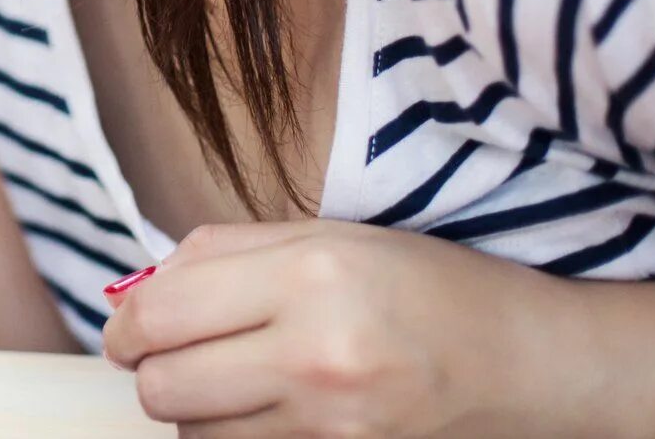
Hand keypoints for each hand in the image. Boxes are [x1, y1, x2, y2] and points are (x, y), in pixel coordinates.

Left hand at [102, 220, 585, 436]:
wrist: (530, 361)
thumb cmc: (424, 285)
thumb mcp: (324, 235)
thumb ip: (217, 256)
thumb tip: (135, 291)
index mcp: (307, 275)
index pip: (159, 317)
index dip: (123, 328)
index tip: (126, 330)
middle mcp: (318, 354)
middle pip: (165, 388)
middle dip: (152, 371)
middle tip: (170, 354)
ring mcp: (336, 424)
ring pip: (197, 436)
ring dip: (196, 409)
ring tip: (236, 377)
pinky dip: (236, 438)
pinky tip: (269, 409)